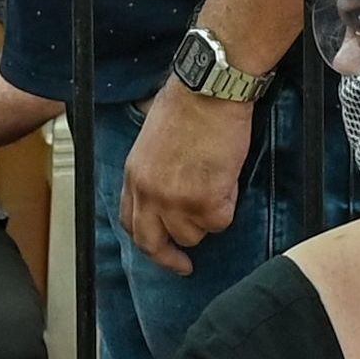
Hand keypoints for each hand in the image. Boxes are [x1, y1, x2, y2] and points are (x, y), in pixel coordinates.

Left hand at [119, 78, 255, 275]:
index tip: (160, 249)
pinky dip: (228, 207)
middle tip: (184, 265)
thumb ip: (154, 172)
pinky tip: (228, 181)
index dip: (147, 241)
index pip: (131, 223)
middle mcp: (149, 193)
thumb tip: (168, 192)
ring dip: (208, 218)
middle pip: (152, 243)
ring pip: (193, 234)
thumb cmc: (188, 105)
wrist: (209, 92)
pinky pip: (220, 223)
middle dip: (169, 258)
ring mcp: (176, 200)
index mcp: (134, 176)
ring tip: (217, 186)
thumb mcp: (152, 141)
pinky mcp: (206, 201)